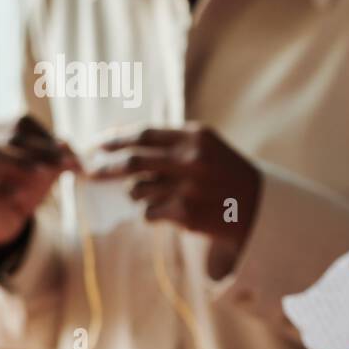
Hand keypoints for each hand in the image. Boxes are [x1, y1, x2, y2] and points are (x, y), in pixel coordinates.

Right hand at [0, 115, 77, 246]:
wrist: (5, 216)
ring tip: (42, 173)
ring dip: (19, 162)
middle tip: (61, 164)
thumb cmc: (26, 183)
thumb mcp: (47, 168)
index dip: (48, 137)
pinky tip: (18, 193)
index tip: (69, 156)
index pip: (22, 123)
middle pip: (9, 136)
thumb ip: (60, 156)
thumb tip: (68, 147)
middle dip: (40, 150)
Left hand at [89, 124, 260, 276]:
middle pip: (132, 162)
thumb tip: (118, 139)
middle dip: (105, 167)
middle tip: (91, 171)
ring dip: (137, 194)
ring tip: (155, 194)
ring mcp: (188, 188)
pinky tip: (170, 211)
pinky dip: (151, 213)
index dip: (114, 140)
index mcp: (194, 137)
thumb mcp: (204, 146)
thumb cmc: (224, 172)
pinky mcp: (185, 213)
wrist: (257, 206)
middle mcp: (191, 159)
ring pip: (137, 190)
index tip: (96, 145)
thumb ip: (168, 141)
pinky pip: (148, 213)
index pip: (143, 135)